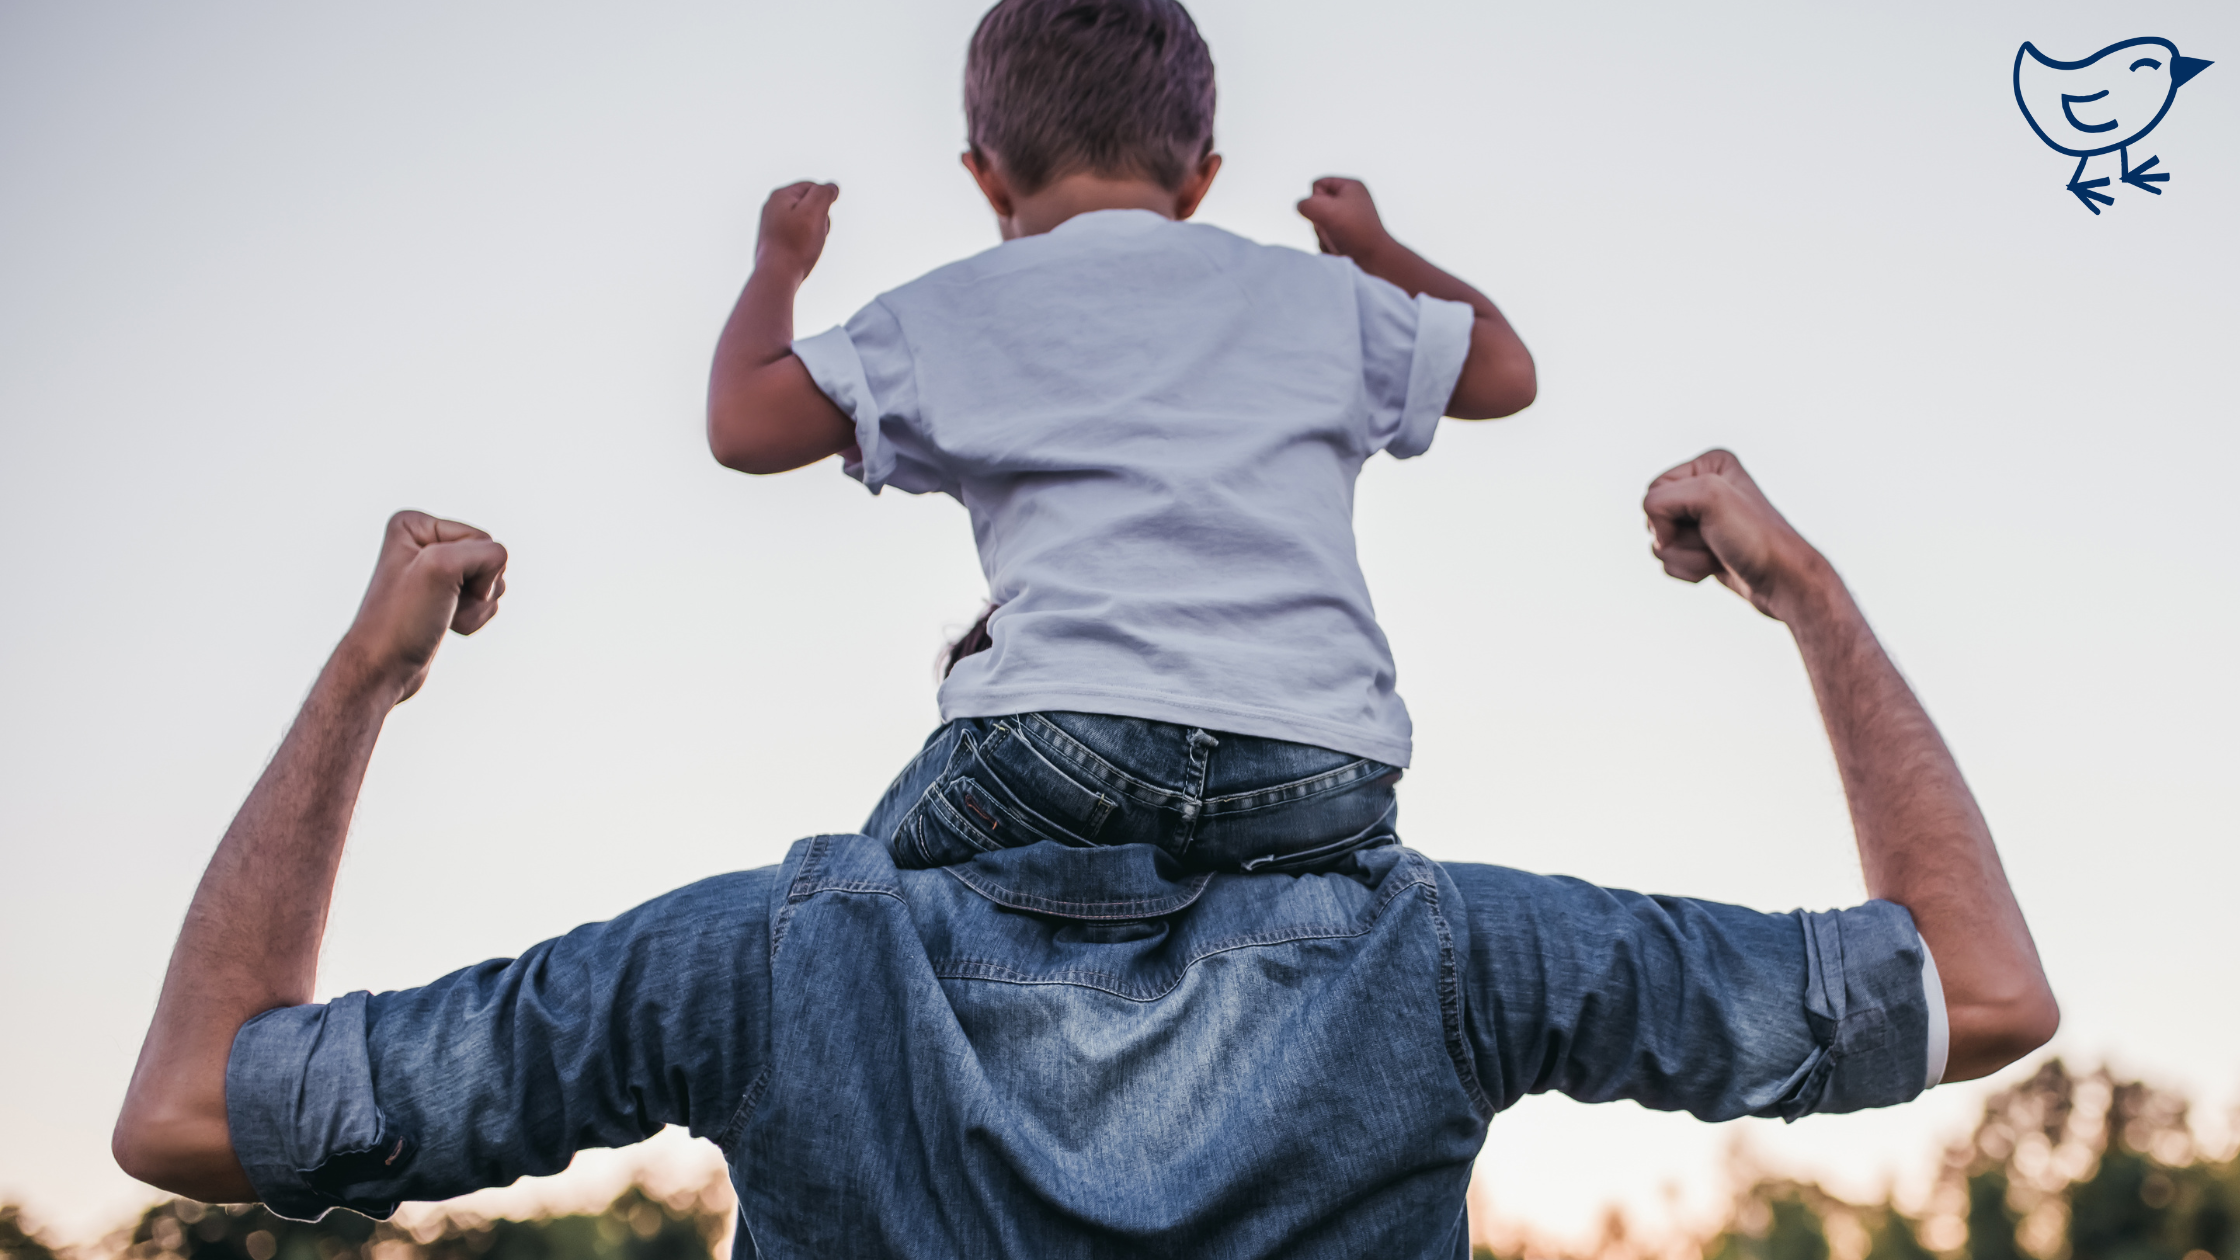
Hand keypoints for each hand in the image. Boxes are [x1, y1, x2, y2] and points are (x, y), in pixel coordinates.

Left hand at [340, 511, 507, 702]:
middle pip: (489, 558)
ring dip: (479, 607)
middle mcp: (423, 543)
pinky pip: (485, 600)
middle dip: (479, 589)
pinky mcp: (444, 597)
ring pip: (492, 580)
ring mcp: (435, 571)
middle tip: (444, 605)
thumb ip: (485, 553)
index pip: (481, 538)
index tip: (439, 591)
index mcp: (414, 525)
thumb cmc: (402, 621)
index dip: (474, 570)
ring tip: (445, 617)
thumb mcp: (441, 568)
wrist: (382, 668)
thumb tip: (500, 570)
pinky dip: (475, 617)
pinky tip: (449, 626)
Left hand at [755, 181, 838, 276]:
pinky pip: (796, 236)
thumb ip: (825, 193)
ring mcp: (771, 225)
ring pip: (804, 222)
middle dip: (819, 219)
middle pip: (809, 205)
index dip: (825, 203)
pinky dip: (803, 244)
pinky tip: (801, 255)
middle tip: (814, 235)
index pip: (813, 187)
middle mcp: (771, 207)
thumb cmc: (795, 245)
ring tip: (807, 247)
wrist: (777, 277)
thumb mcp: (815, 211)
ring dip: (813, 233)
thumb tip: (831, 187)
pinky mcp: (773, 241)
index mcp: (780, 195)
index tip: (821, 221)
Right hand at [1296, 177, 1392, 261]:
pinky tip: (1341, 248)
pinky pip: (1326, 237)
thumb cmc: (1356, 232)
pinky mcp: (1348, 235)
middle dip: (1320, 221)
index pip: (1317, 185)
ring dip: (1323, 235)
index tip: (1330, 213)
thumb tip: (1302, 209)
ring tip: (1339, 240)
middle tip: (1335, 229)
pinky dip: (1329, 244)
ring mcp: (1349, 219)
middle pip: (1317, 206)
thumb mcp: (1325, 210)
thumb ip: (1306, 204)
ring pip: (1319, 224)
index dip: (1316, 200)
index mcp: (1351, 186)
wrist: (1375, 260)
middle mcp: (1351, 200)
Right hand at [1642, 450, 1828, 621]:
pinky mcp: (1703, 546)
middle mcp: (1706, 487)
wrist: (1784, 582)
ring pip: (1660, 543)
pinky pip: (1670, 561)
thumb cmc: (1755, 539)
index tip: (1705, 524)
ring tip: (1717, 555)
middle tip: (1714, 540)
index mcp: (1710, 464)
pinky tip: (1715, 567)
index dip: (1668, 516)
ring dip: (1685, 558)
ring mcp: (1704, 520)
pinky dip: (1687, 570)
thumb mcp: (1709, 497)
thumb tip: (1656, 533)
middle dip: (1678, 540)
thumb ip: (1662, 499)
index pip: (1654, 491)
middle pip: (1654, 519)